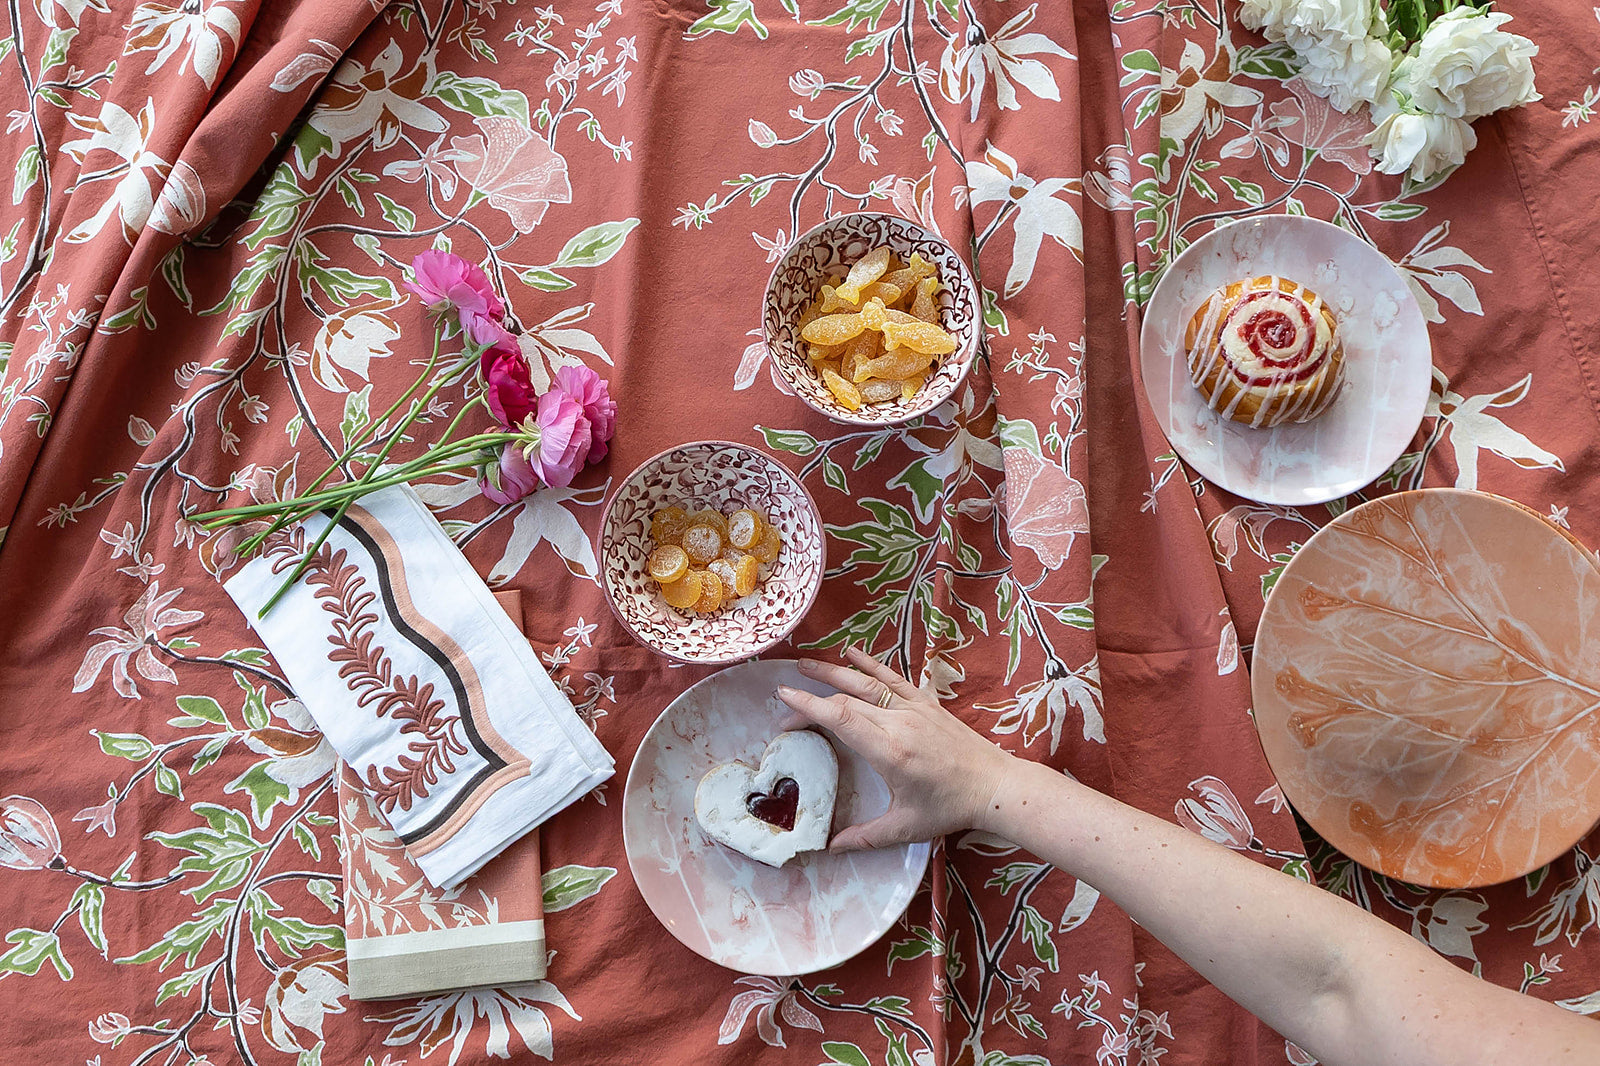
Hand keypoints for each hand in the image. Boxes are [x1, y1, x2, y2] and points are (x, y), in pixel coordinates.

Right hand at [776, 647, 1015, 851]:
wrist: (995, 785)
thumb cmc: (950, 808)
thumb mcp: (905, 827)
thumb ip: (865, 837)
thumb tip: (831, 848)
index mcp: (889, 751)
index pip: (840, 718)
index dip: (808, 705)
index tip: (784, 698)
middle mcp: (899, 722)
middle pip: (846, 699)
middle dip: (812, 696)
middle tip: (786, 699)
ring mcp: (914, 708)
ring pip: (867, 681)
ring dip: (834, 669)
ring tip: (806, 662)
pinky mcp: (927, 703)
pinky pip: (893, 678)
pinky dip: (871, 664)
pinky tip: (852, 653)